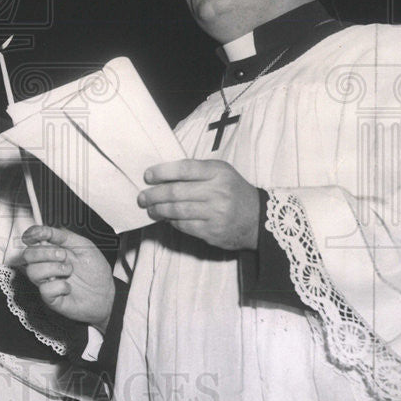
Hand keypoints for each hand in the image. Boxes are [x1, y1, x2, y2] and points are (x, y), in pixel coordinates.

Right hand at [18, 226, 114, 330]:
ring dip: (53, 269)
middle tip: (63, 255)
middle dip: (45, 252)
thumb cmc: (95, 270)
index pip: (32, 239)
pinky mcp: (50, 298)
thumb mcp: (84, 246)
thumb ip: (65, 236)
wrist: (105, 294)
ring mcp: (46, 281)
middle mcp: (46, 265)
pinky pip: (44, 289)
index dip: (31, 235)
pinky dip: (59, 286)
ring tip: (69, 271)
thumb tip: (46, 229)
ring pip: (33, 272)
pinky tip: (69, 288)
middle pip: (28, 255)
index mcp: (53, 250)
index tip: (37, 234)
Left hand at [136, 159, 259, 250]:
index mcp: (218, 172)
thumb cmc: (233, 191)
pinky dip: (172, 222)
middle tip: (142, 197)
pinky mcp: (212, 231)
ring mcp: (216, 213)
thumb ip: (196, 171)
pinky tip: (167, 219)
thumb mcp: (220, 172)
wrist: (258, 218)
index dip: (162, 172)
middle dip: (154, 195)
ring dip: (158, 210)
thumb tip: (163, 176)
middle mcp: (217, 192)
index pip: (184, 169)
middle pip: (176, 192)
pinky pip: (184, 226)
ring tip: (150, 209)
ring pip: (177, 211)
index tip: (147, 176)